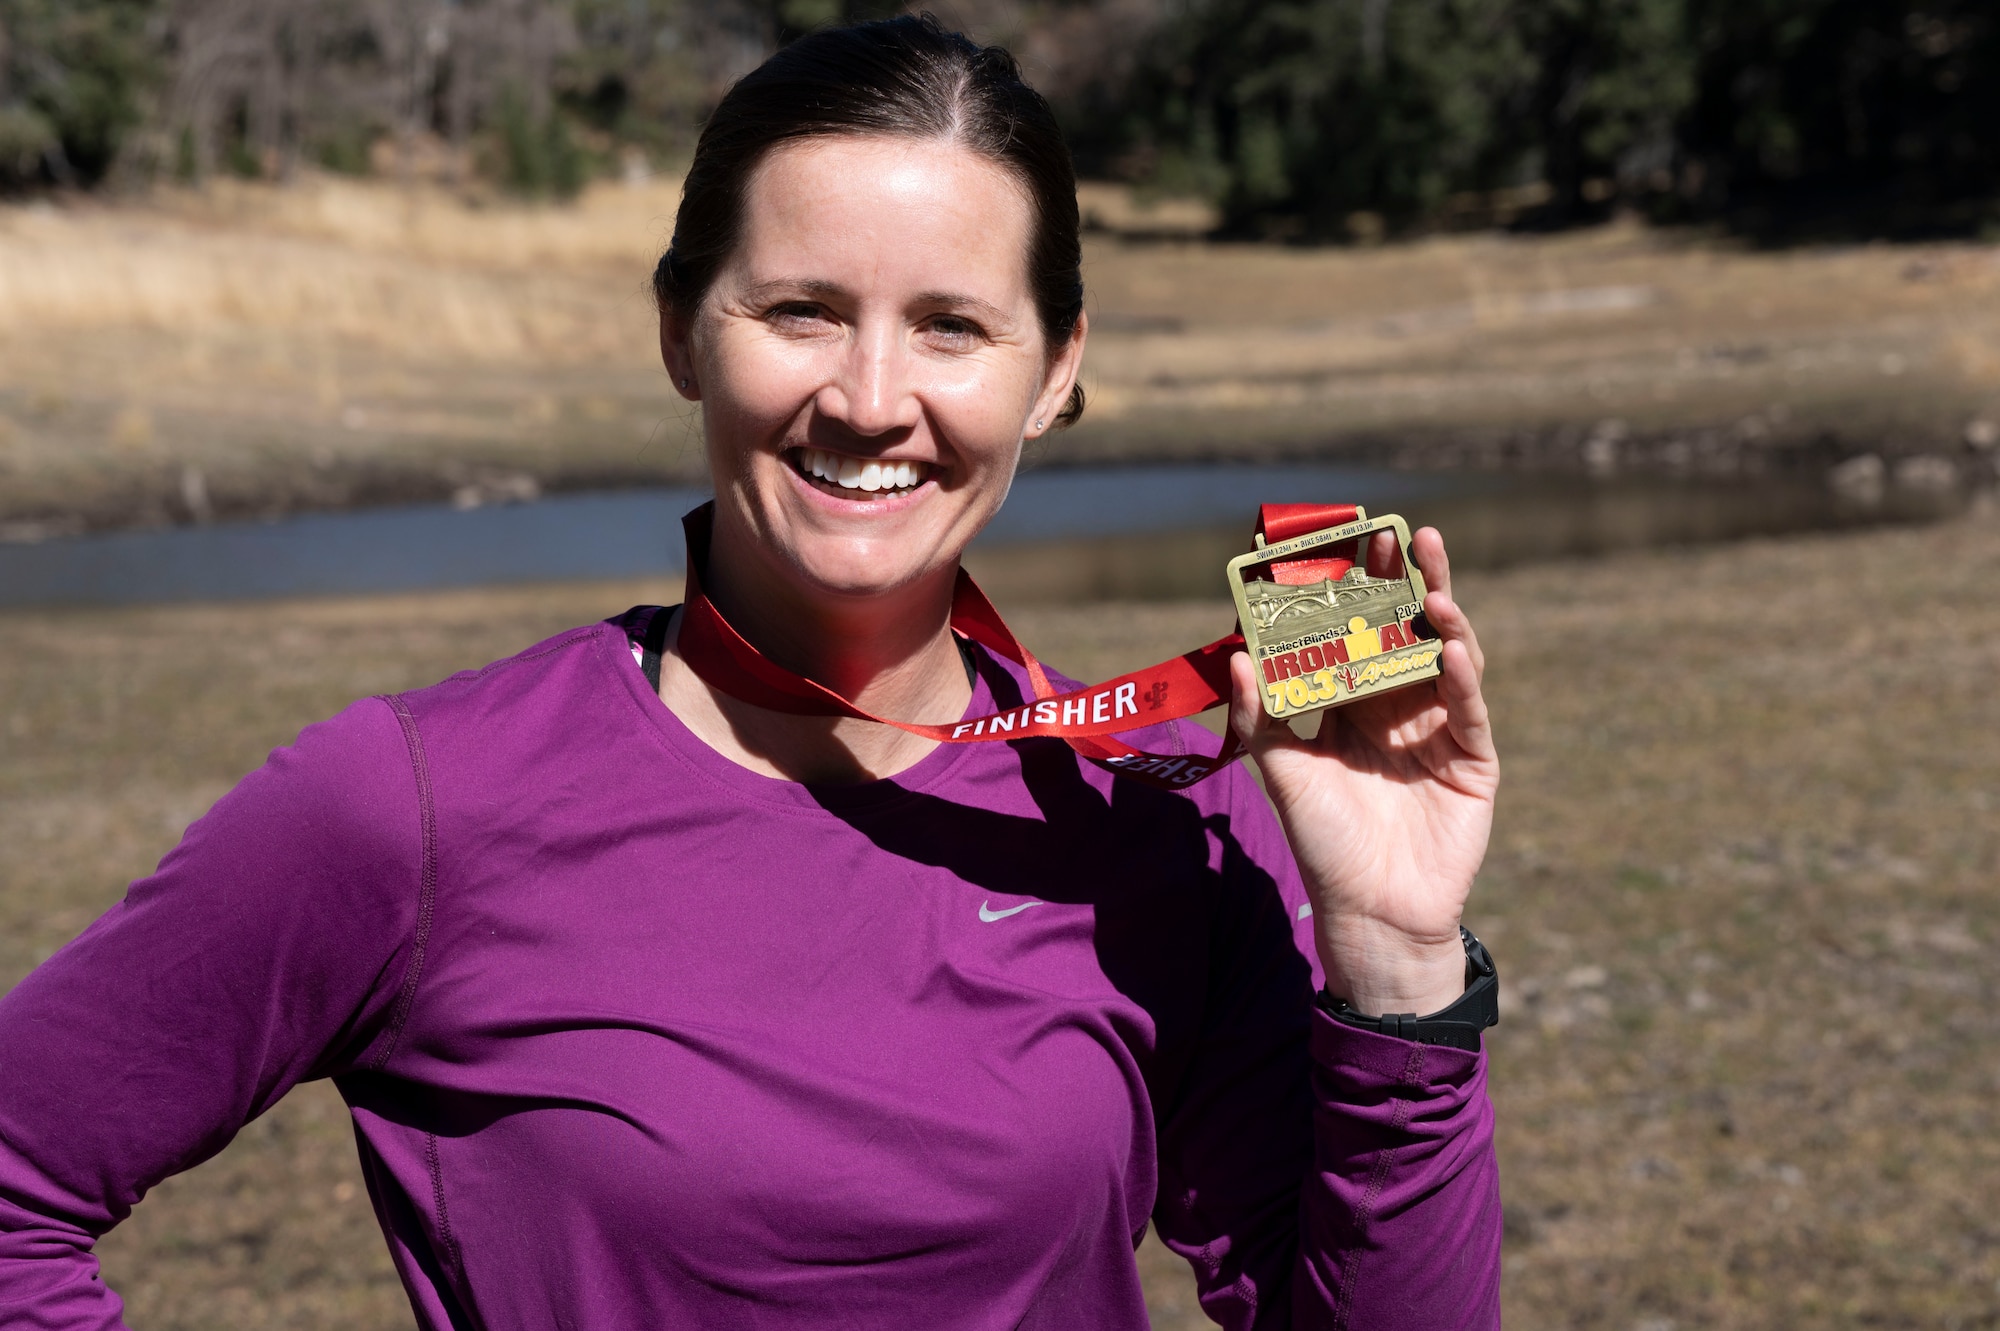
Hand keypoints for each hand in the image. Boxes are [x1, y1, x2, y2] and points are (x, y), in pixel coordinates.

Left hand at [1227, 526, 1498, 1016]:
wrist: (1371, 913)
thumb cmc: (1324, 843)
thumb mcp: (1285, 774)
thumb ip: (1263, 717)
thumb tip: (1235, 654)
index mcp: (1353, 702)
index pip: (1353, 631)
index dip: (1349, 590)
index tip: (1335, 544)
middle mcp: (1400, 704)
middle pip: (1405, 629)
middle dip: (1401, 581)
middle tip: (1394, 533)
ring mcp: (1441, 727)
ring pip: (1445, 655)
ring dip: (1440, 614)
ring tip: (1429, 577)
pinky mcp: (1473, 757)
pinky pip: (1468, 708)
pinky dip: (1458, 675)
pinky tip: (1446, 645)